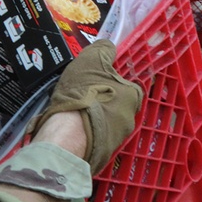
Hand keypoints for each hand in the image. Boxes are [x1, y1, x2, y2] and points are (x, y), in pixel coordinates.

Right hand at [29, 40, 143, 174]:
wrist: (68, 135)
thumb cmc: (85, 93)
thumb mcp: (92, 60)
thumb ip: (103, 49)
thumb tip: (109, 46)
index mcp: (133, 97)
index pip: (126, 85)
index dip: (109, 81)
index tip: (93, 82)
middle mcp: (130, 120)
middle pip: (115, 105)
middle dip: (101, 102)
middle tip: (81, 97)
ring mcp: (116, 141)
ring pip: (104, 124)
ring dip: (91, 119)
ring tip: (71, 114)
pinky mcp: (101, 156)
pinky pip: (93, 140)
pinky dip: (83, 134)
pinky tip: (68, 130)